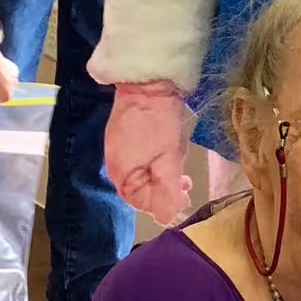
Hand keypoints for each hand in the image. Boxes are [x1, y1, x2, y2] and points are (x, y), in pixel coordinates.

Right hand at [105, 80, 192, 224]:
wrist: (148, 81)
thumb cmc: (159, 121)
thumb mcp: (169, 160)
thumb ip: (167, 191)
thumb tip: (167, 218)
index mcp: (122, 174)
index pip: (141, 202)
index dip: (163, 203)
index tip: (184, 197)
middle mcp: (114, 164)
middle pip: (139, 188)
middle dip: (162, 189)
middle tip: (185, 183)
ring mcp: (116, 148)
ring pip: (140, 173)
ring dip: (160, 175)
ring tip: (180, 170)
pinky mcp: (122, 135)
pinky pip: (137, 158)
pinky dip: (153, 162)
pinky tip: (167, 153)